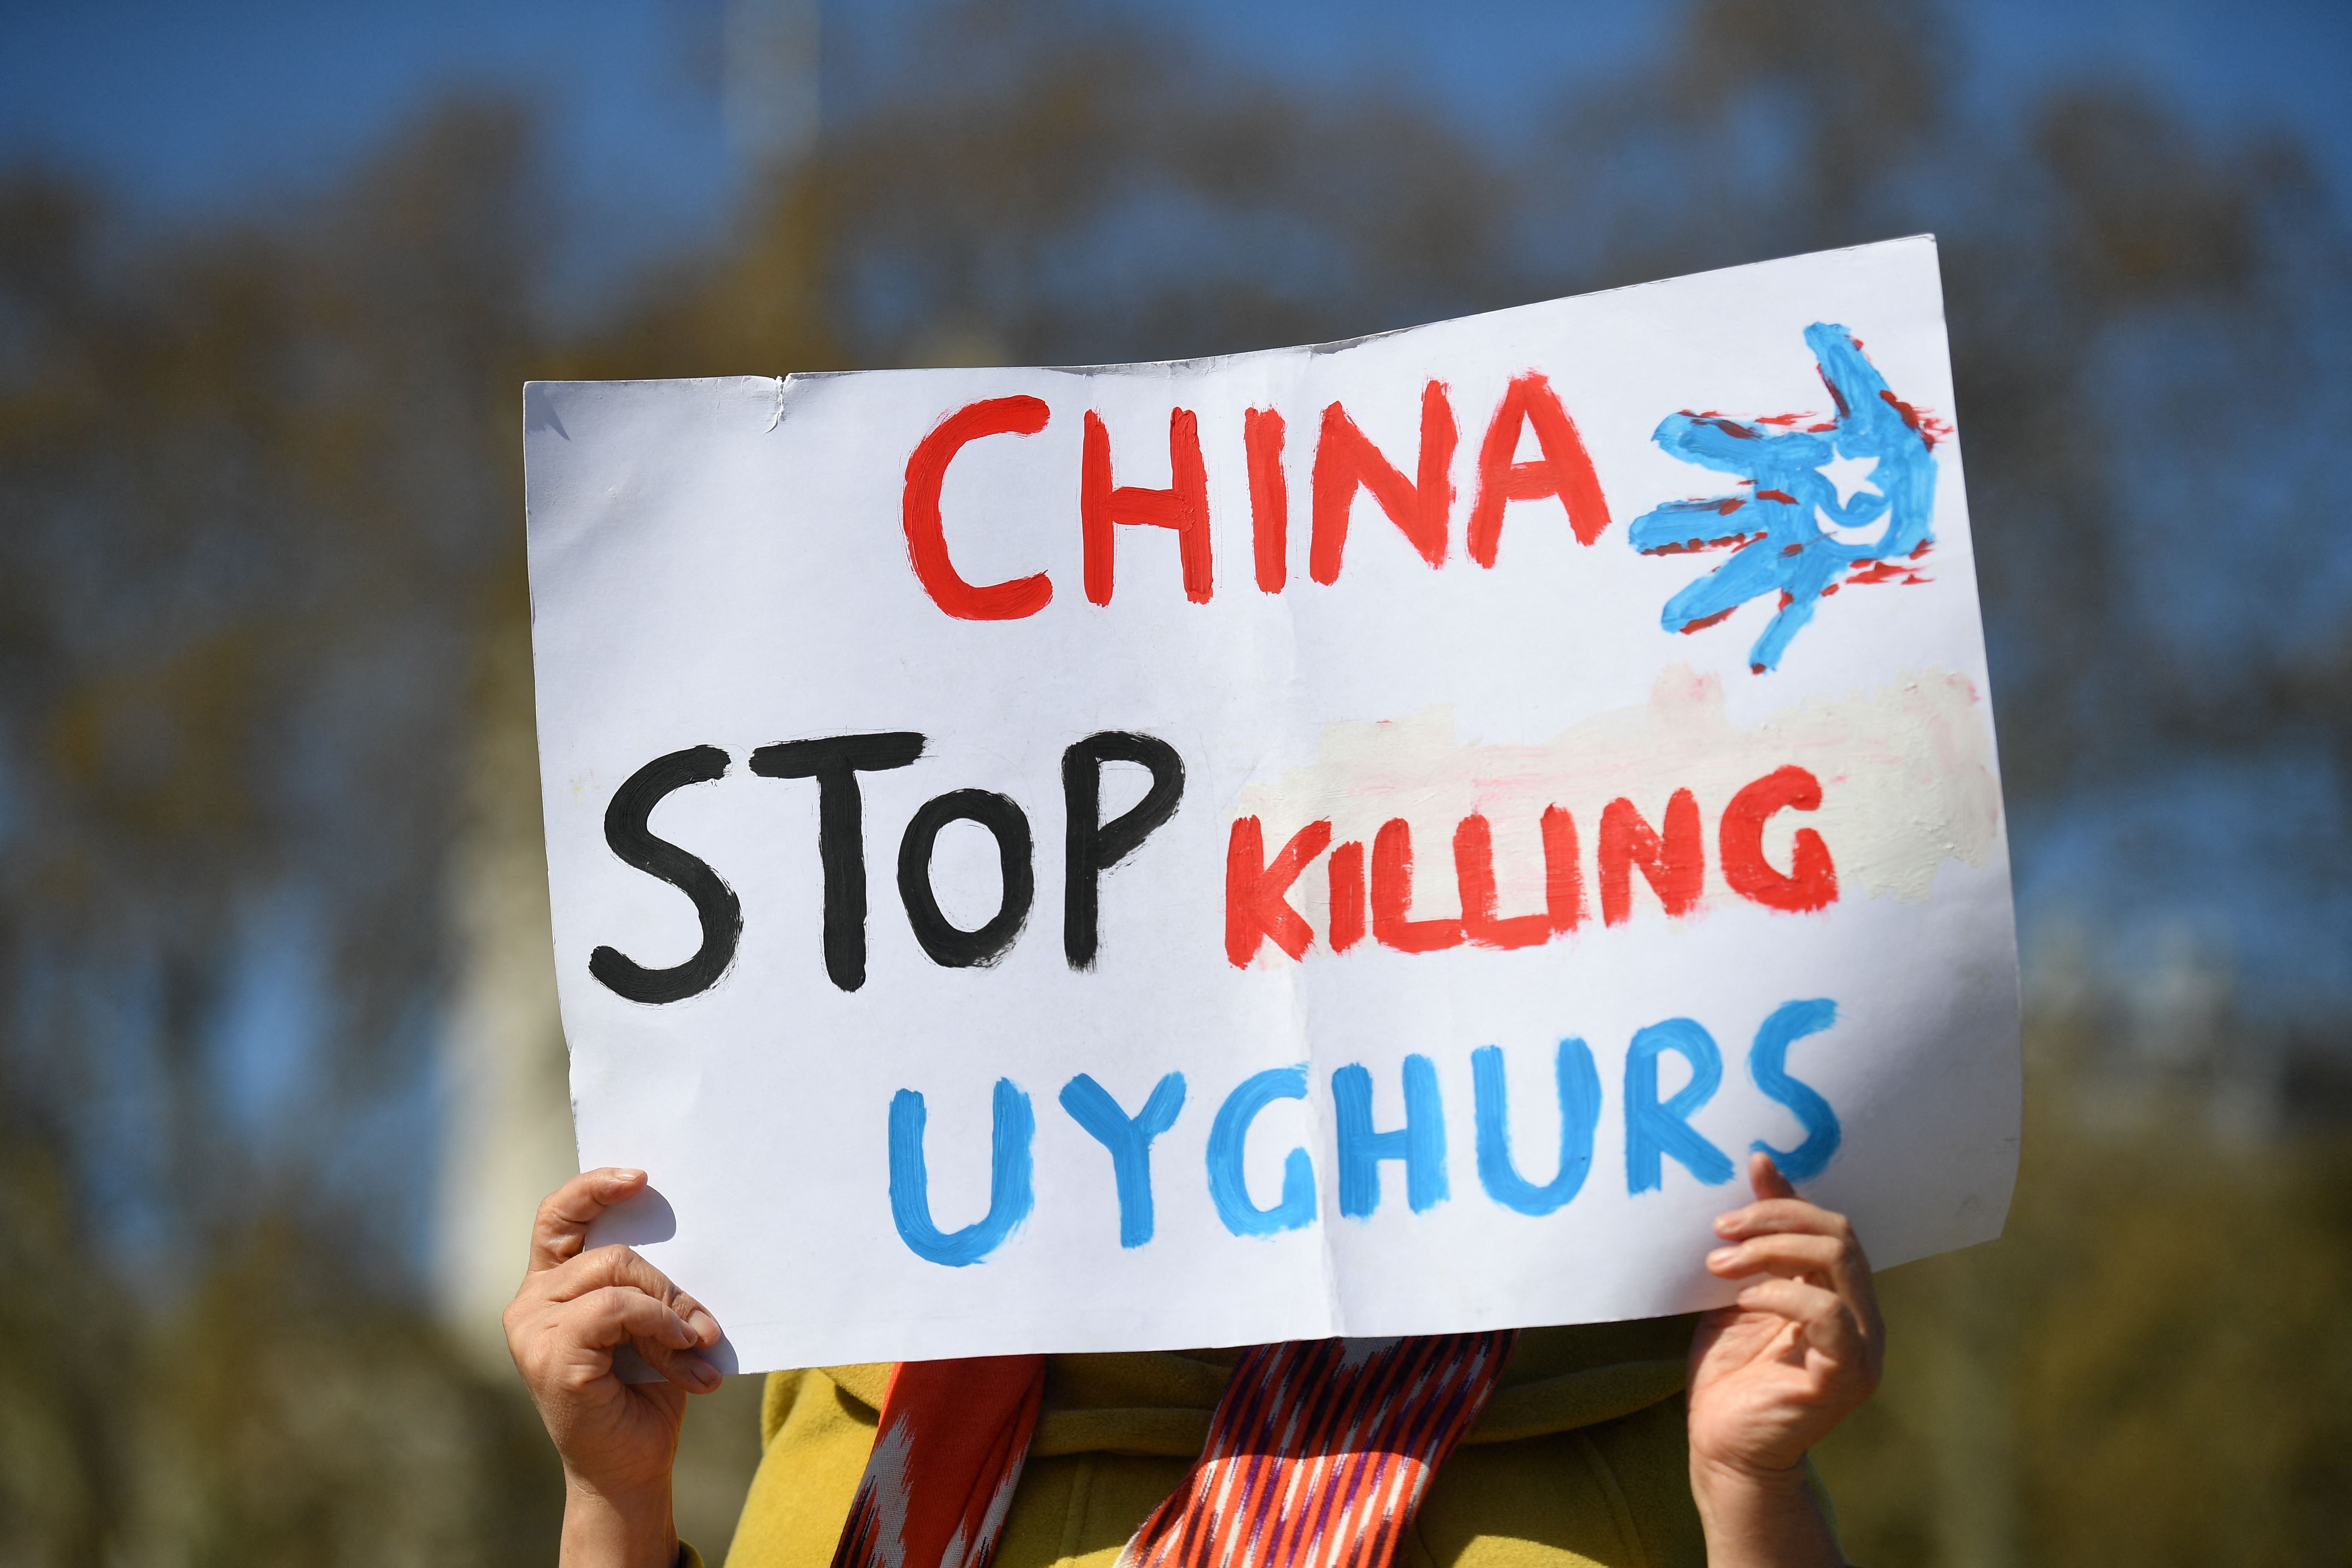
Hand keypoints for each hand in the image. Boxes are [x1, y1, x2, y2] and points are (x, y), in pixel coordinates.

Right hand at [504, 1168, 723, 1567]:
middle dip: (668, 1285)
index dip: (593, 1188)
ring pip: (617, 1275)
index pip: (558, 1218)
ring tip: (699, 1348)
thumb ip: (654, 1286)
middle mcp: (530, 1304)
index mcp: (551, 1288)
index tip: (641, 1177)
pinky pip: (616, 1308)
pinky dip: (659, 1323)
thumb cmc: (644, 1394)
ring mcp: (533, 1330)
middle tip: (706, 1325)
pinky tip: (684, 1352)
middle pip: (610, 1251)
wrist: (631, 1468)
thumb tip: (696, 1237)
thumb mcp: (655, 1326)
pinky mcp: (550, 1355)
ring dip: (670, 1311)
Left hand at [1684, 1153, 1881, 1567]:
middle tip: (1720, 1231)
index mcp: (1843, 1298)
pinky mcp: (1845, 1377)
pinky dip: (1782, 1294)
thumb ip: (1759, 1239)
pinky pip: (1828, 1315)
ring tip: (1719, 1265)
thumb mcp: (1740, 1289)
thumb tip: (1761, 1161)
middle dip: (1775, 1221)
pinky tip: (1744, 1299)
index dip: (1785, 1202)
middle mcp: (1863, 1321)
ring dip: (1772, 1251)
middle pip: (1839, 1236)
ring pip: (1838, 1265)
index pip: (1833, 1226)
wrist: (1722, 1444)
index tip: (1729, 1203)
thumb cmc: (1731, 1372)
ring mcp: (1862, 1351)